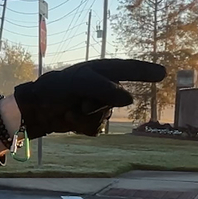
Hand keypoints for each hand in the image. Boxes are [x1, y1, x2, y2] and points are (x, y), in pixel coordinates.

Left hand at [13, 59, 165, 138]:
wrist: (34, 109)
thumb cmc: (55, 88)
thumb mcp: (80, 83)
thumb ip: (105, 89)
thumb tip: (129, 99)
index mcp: (100, 71)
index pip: (129, 69)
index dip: (146, 71)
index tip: (163, 73)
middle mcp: (102, 87)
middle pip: (115, 101)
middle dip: (95, 104)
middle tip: (78, 102)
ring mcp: (97, 105)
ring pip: (104, 117)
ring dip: (84, 117)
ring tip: (69, 109)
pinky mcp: (89, 122)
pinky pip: (95, 129)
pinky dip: (81, 127)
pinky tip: (68, 120)